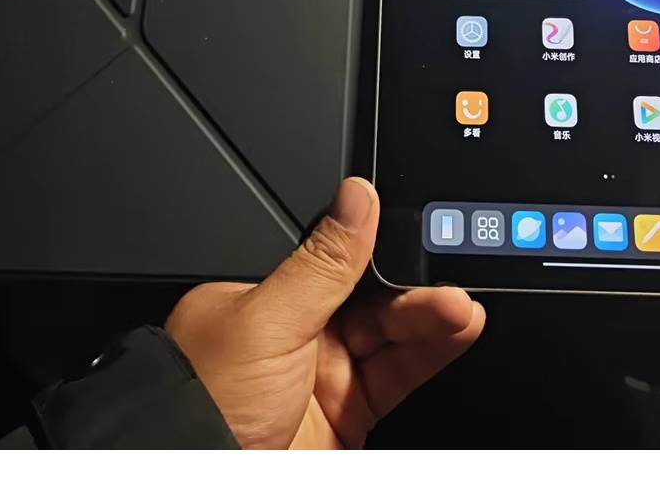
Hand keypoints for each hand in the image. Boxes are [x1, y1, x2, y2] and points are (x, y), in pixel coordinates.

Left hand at [166, 178, 484, 448]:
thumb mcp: (266, 321)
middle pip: (371, 297)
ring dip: (430, 317)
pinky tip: (455, 330)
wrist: (202, 485)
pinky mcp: (347, 415)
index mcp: (265, 299)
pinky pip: (399, 374)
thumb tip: (357, 197)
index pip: (337, 260)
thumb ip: (322, 263)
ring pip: (390, 333)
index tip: (421, 234)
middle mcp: (295, 334)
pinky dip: (431, 351)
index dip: (381, 249)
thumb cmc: (200, 410)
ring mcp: (322, 377)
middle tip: (445, 280)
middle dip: (412, 286)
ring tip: (459, 307)